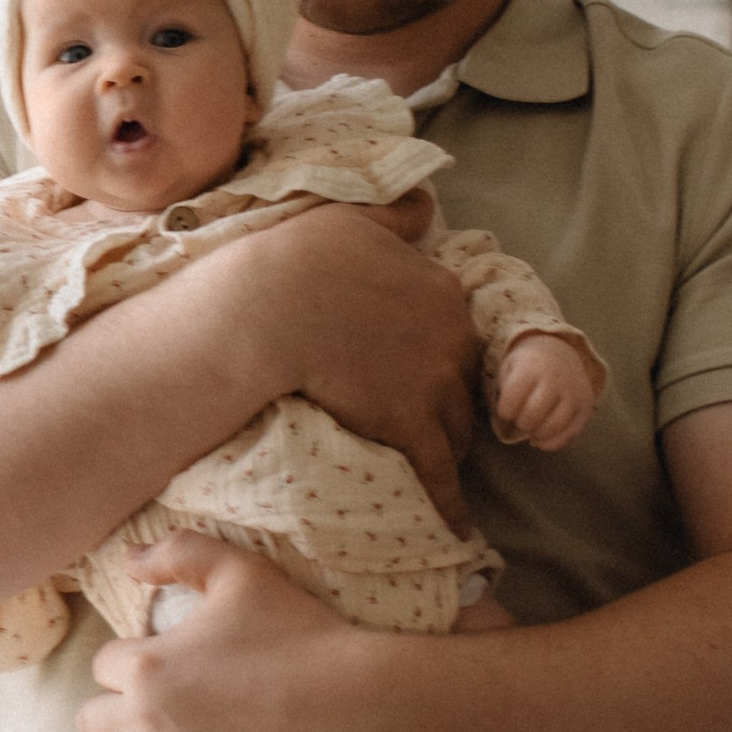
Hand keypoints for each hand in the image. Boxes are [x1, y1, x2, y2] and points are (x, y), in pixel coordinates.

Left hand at [78, 534, 355, 731]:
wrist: (354, 708)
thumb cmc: (303, 635)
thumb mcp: (240, 572)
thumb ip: (180, 552)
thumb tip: (127, 558)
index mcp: (145, 664)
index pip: (106, 663)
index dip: (126, 664)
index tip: (145, 668)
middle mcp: (142, 722)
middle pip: (92, 723)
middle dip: (109, 718)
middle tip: (135, 721)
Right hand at [236, 204, 479, 527]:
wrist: (267, 311)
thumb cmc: (298, 260)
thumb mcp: (353, 218)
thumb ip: (397, 218)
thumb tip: (427, 203)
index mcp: (442, 288)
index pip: (456, 330)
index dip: (438, 351)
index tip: (416, 367)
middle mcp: (451, 336)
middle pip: (463, 381)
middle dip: (447, 401)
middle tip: (420, 417)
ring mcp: (433, 383)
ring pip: (456, 427)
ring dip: (444, 444)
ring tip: (428, 464)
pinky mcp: (409, 425)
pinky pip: (439, 473)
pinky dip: (450, 504)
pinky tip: (457, 528)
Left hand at [491, 329, 593, 451]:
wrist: (559, 355)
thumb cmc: (527, 368)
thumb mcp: (509, 368)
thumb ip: (505, 394)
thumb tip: (508, 424)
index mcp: (532, 367)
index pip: (512, 399)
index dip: (505, 411)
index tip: (506, 410)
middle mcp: (556, 379)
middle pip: (532, 415)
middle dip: (521, 423)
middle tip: (520, 419)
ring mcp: (573, 393)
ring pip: (553, 427)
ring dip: (536, 435)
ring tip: (530, 429)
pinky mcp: (585, 407)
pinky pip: (569, 434)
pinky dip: (552, 443)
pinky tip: (540, 439)